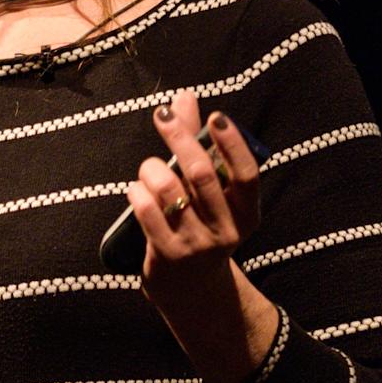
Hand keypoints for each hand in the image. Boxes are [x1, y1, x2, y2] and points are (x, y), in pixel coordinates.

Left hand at [127, 89, 262, 286]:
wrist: (189, 285)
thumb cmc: (198, 222)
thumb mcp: (208, 191)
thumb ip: (197, 144)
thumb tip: (185, 96)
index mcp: (247, 212)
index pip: (246, 174)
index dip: (232, 144)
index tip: (215, 116)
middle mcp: (228, 230)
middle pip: (202, 175)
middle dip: (179, 140)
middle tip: (162, 116)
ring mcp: (198, 245)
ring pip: (170, 191)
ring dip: (152, 169)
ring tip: (148, 167)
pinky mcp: (169, 256)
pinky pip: (148, 213)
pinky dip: (137, 192)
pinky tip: (134, 189)